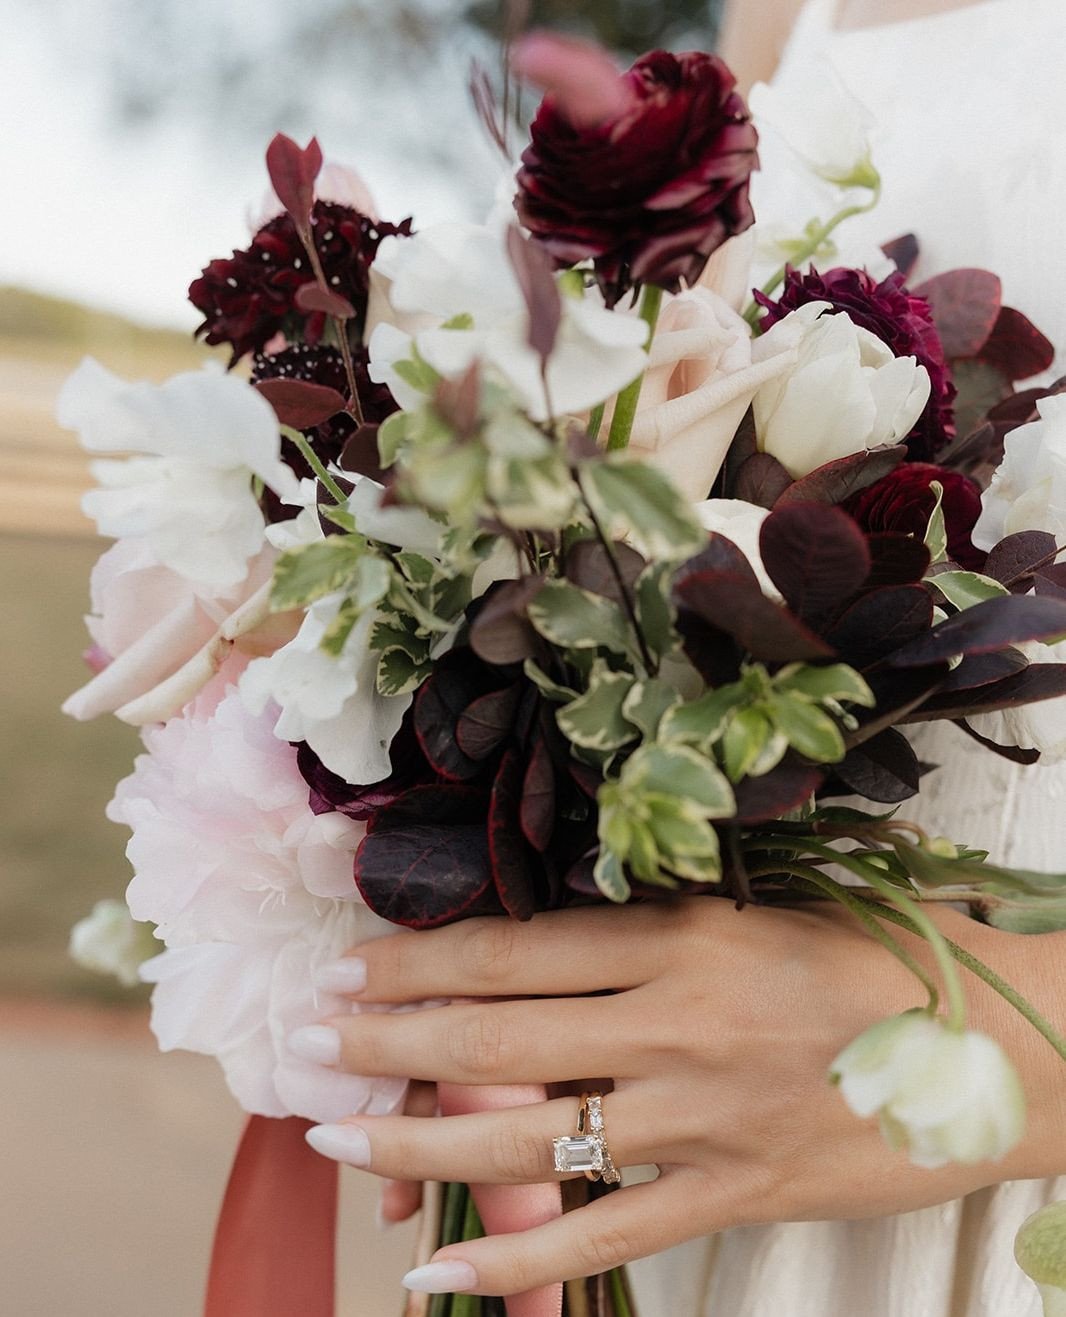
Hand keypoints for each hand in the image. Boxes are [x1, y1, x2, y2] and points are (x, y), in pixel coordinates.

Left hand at [290, 898, 1065, 1296]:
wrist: (993, 1052)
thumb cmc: (876, 963)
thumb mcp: (761, 915)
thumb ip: (656, 932)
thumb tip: (539, 949)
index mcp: (683, 939)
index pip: (516, 951)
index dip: (420, 962)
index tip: (351, 968)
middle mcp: (675, 1025)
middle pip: (497, 1036)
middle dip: (388, 1042)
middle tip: (310, 1043)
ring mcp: (698, 1120)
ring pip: (527, 1137)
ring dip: (419, 1141)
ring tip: (338, 1139)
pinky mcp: (730, 1196)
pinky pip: (602, 1238)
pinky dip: (516, 1262)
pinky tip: (440, 1271)